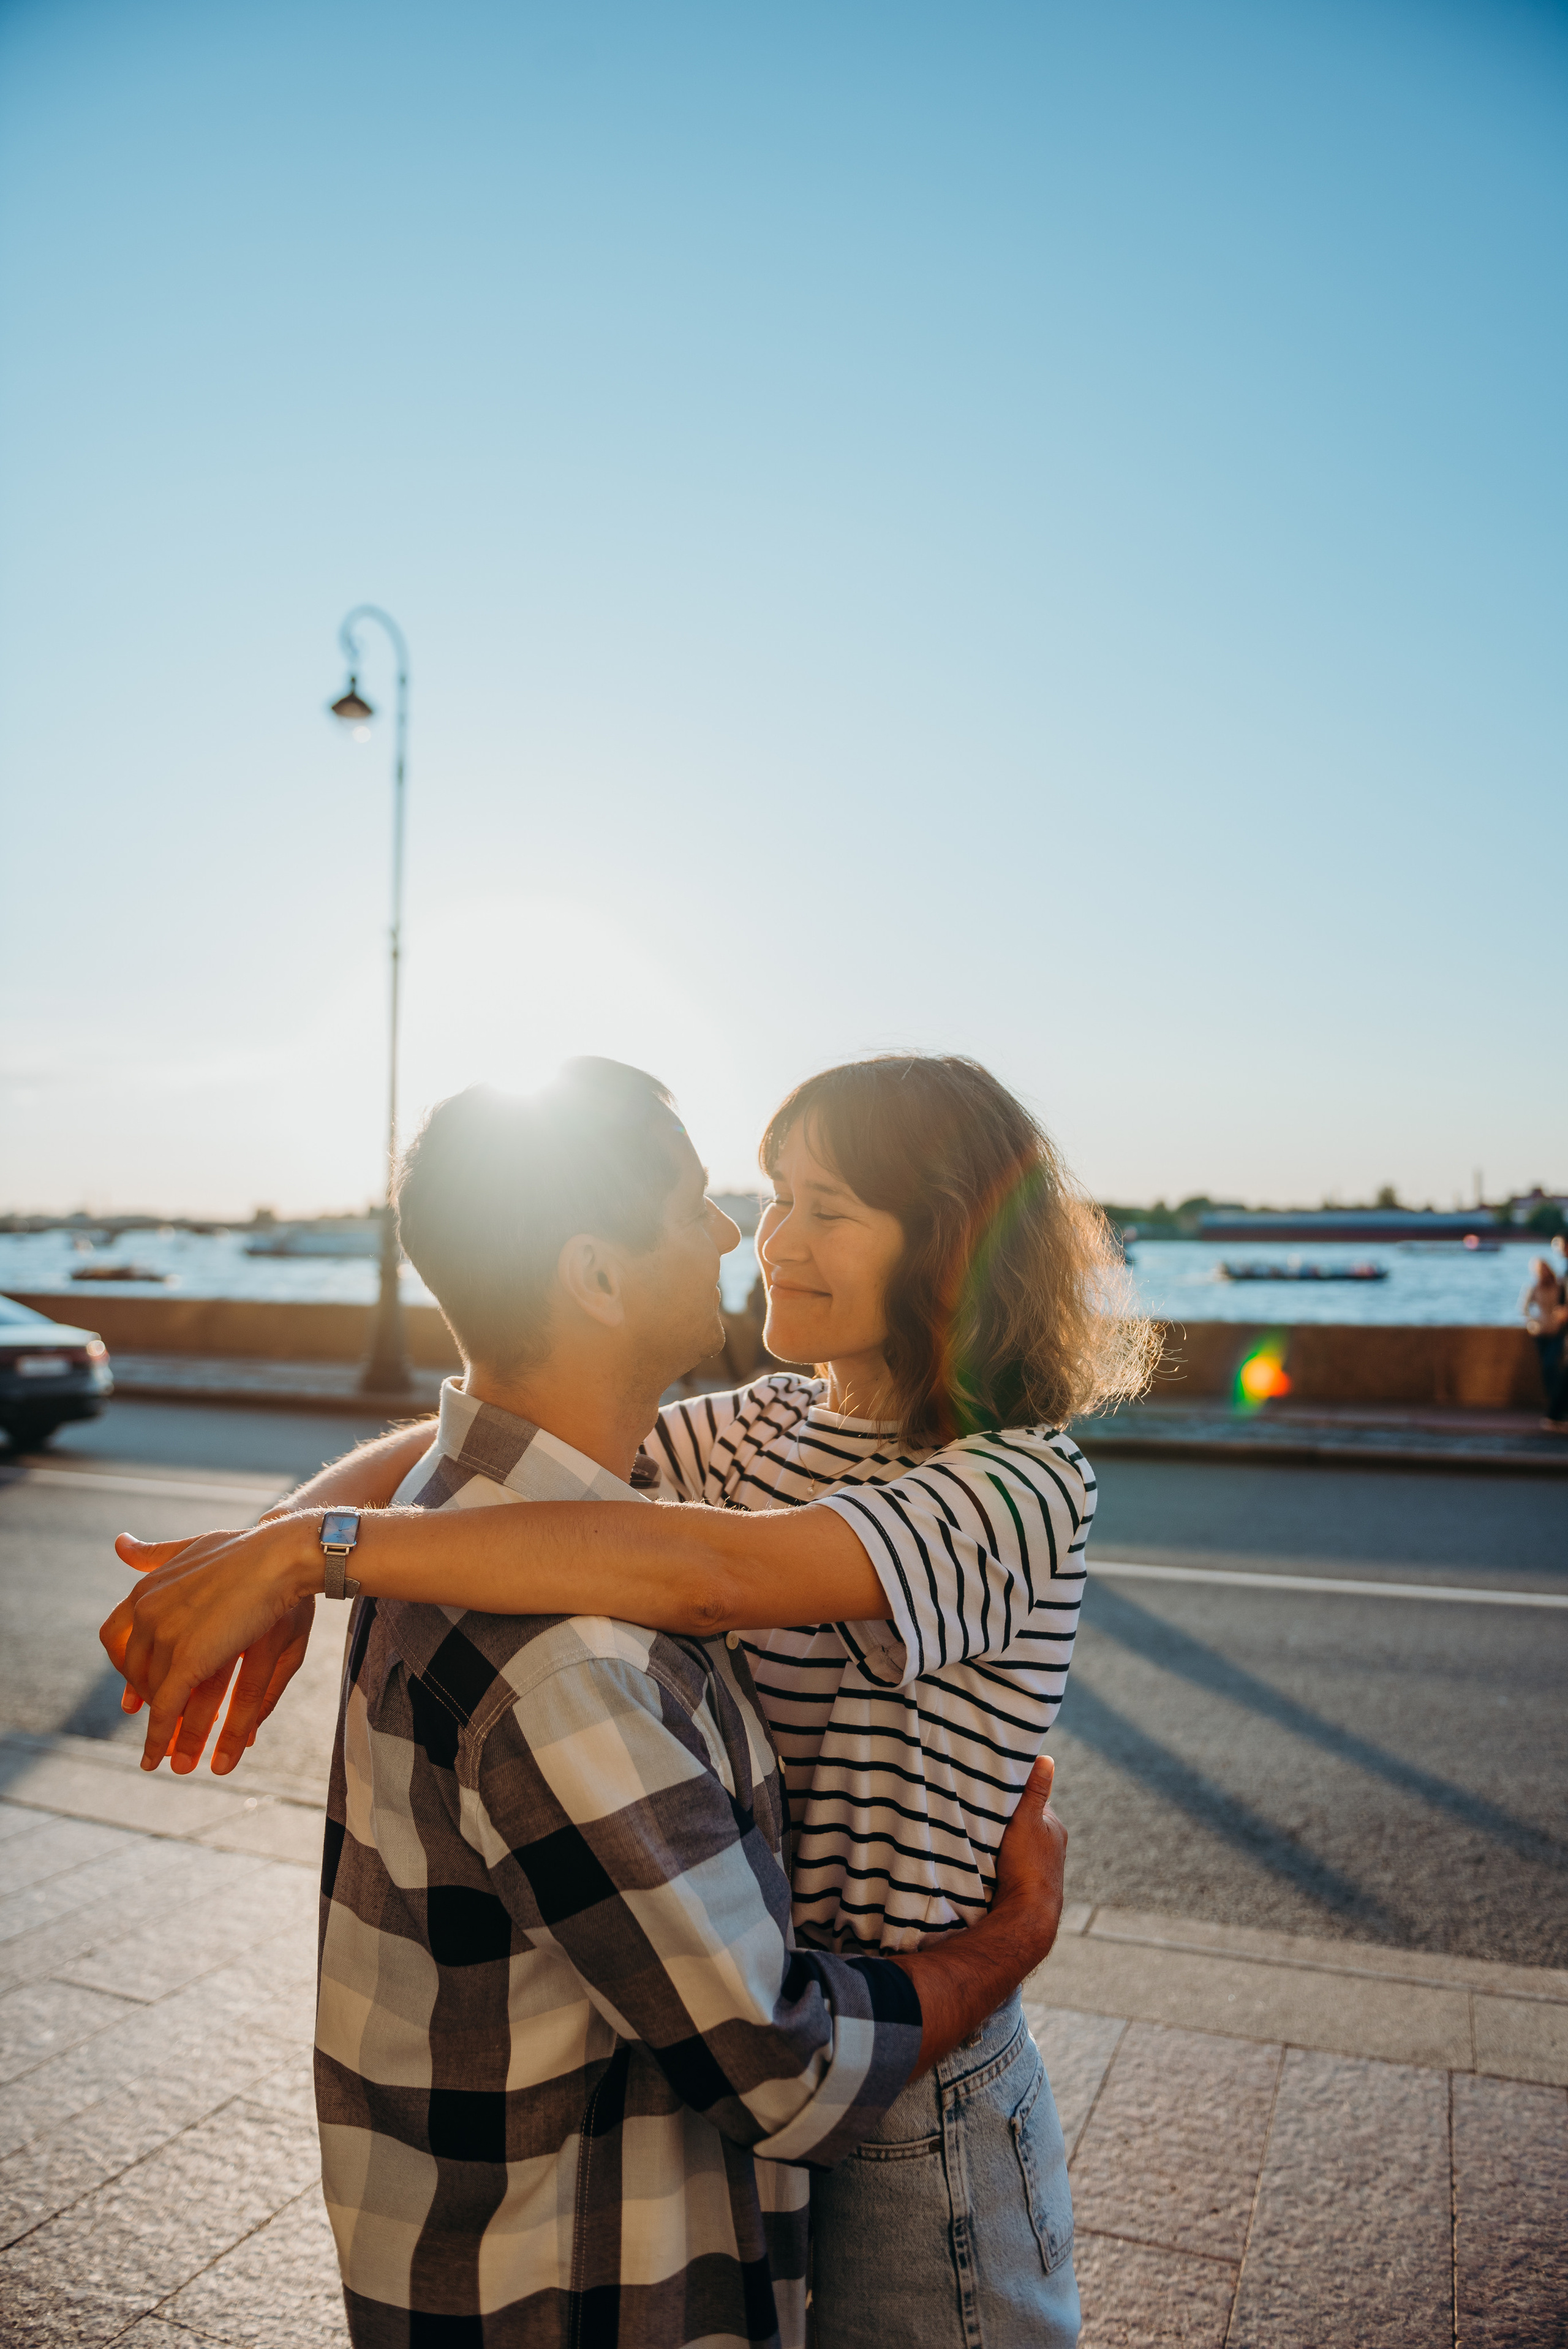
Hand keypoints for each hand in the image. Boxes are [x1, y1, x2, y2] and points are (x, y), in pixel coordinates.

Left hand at [100, 1515, 318, 1771]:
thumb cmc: (248, 1547)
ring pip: (159, 1698)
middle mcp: (147, 1612)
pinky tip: (167, 1760)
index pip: (116, 1639)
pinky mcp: (189, 1660)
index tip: (133, 1701)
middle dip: (153, 1708)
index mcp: (146, 1589)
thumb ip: (155, 1553)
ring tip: (178, 1765)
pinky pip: (170, 1708)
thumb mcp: (192, 1546)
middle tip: (166, 1736)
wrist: (281, 1552)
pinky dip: (165, 1738)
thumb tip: (119, 1544)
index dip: (126, 1673)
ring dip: (168, 1737)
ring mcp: (164, 1635)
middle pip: (139, 1675)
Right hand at [990, 1753, 1068, 1969]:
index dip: (1015, 1794)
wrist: (1026, 1915)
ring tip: (982, 1835)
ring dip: (1003, 1840)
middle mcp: (1052, 1847)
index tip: (995, 1788)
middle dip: (1008, 1818)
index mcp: (1055, 1828)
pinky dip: (1001, 1858)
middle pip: (1025, 1823)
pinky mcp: (1026, 1884)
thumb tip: (1046, 1757)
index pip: (1033, 1801)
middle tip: (984, 1811)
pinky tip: (987, 1858)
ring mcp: (1040, 1867)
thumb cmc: (1028, 1865)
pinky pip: (1012, 1862)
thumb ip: (1035, 1790)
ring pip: (1017, 1844)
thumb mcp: (1028, 1820)